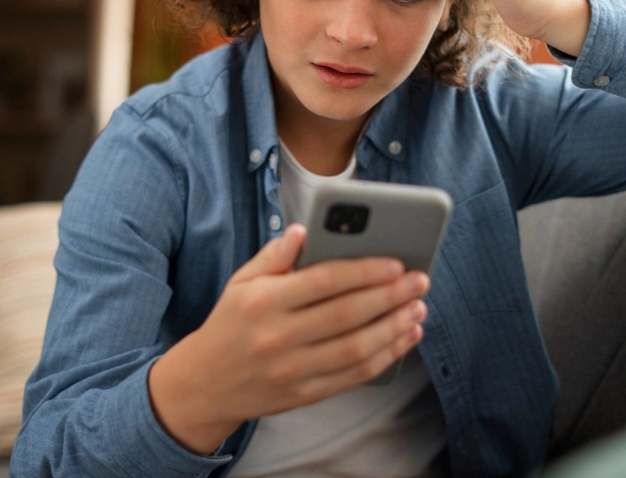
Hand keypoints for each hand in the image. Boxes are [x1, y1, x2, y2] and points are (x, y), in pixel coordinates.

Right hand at [148, 224, 429, 454]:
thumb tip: (305, 230)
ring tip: (419, 308)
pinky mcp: (305, 394)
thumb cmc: (230, 324)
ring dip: (395, 327)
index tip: (396, 262)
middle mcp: (278, 337)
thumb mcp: (240, 283)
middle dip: (390, 296)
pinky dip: (386, 356)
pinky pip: (354, 376)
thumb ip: (274, 257)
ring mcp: (292, 370)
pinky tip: (405, 337)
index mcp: (262, 302)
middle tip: (420, 281)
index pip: (323, 282)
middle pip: (347, 314)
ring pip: (356, 348)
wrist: (205, 384)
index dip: (363, 271)